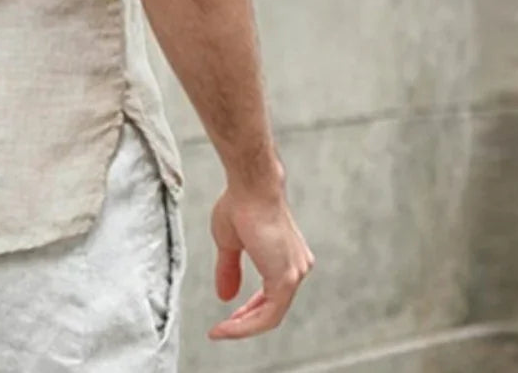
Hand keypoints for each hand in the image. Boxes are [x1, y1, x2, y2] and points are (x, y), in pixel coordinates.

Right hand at [208, 183, 313, 340]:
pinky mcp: (287, 278)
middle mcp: (297, 267)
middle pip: (272, 308)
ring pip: (271, 315)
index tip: (227, 318)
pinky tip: (228, 326)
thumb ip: (230, 270)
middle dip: (245, 321)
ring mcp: (295, 273)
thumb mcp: (229, 243)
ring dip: (243, 327)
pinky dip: (247, 324)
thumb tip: (225, 296)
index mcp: (286, 258)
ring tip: (221, 331)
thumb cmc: (240, 204)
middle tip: (224, 328)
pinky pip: (269, 314)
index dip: (248, 311)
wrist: (250, 186)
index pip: (270, 297)